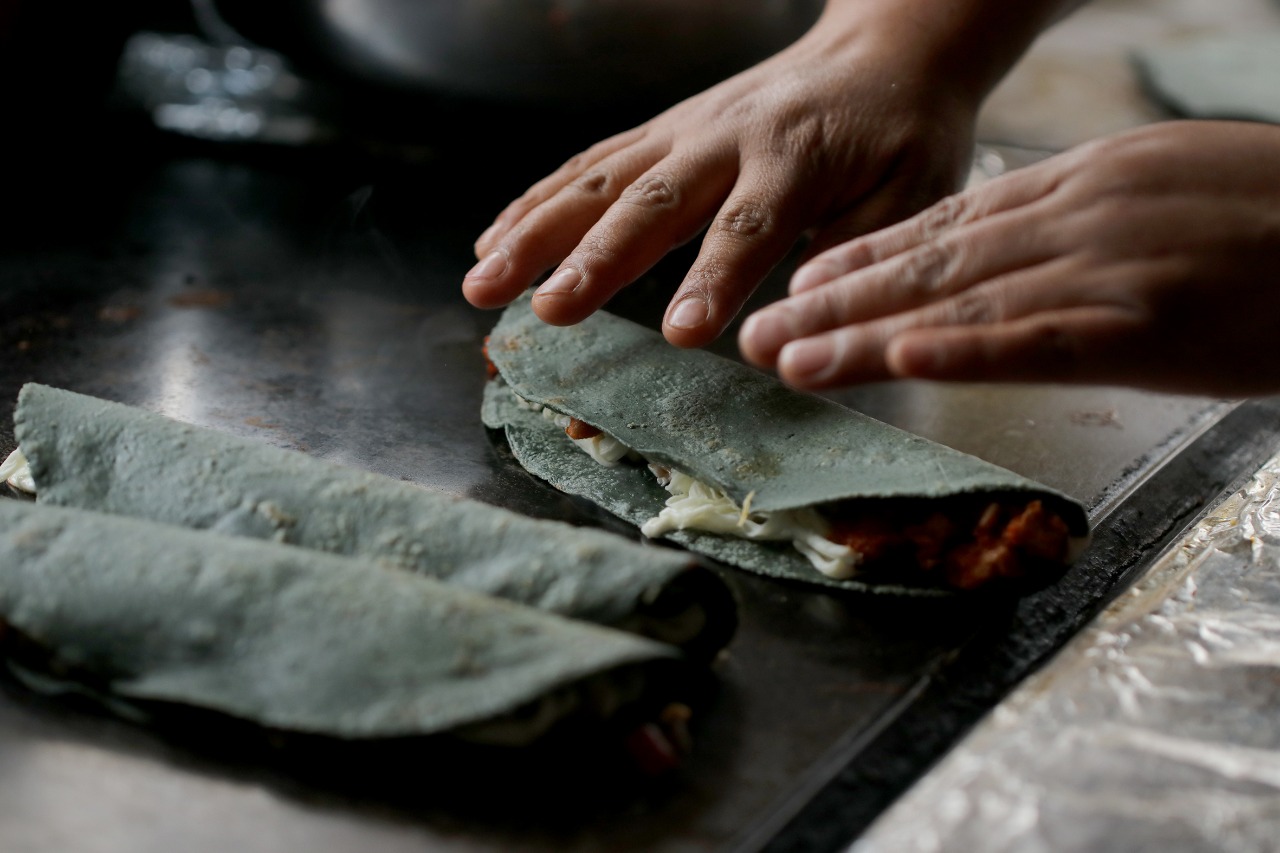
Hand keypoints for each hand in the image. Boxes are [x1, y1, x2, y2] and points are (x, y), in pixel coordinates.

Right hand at [461, 4, 994, 347]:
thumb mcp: (913, 196)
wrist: (881, 49)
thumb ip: (856, 253)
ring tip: (484, 282)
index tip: (677, 335)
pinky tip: (494, 238)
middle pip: (651, 203)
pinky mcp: (660, 130)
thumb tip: (797, 321)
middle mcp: (726, 140)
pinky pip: (590, 164)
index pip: (749, 228)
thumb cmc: (902, 135)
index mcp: (796, 161)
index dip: (712, 281)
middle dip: (593, 259)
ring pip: (599, 181)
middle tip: (544, 311)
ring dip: (537, 232)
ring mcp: (683, 131)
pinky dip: (536, 199)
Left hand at [739, 120, 1279, 396]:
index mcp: (1078, 182)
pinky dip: (959, 349)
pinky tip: (895, 362)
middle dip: (835, 299)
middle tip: (759, 332)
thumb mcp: (1160, 188)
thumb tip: (1007, 244)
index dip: (867, 258)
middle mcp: (1073, 215)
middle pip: (928, 260)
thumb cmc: (1274, 220)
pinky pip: (1032, 338)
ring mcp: (1102, 265)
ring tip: (789, 359)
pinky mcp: (1141, 321)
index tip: (803, 285)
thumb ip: (1079, 217)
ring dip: (863, 333)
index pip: (946, 223)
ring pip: (956, 300)